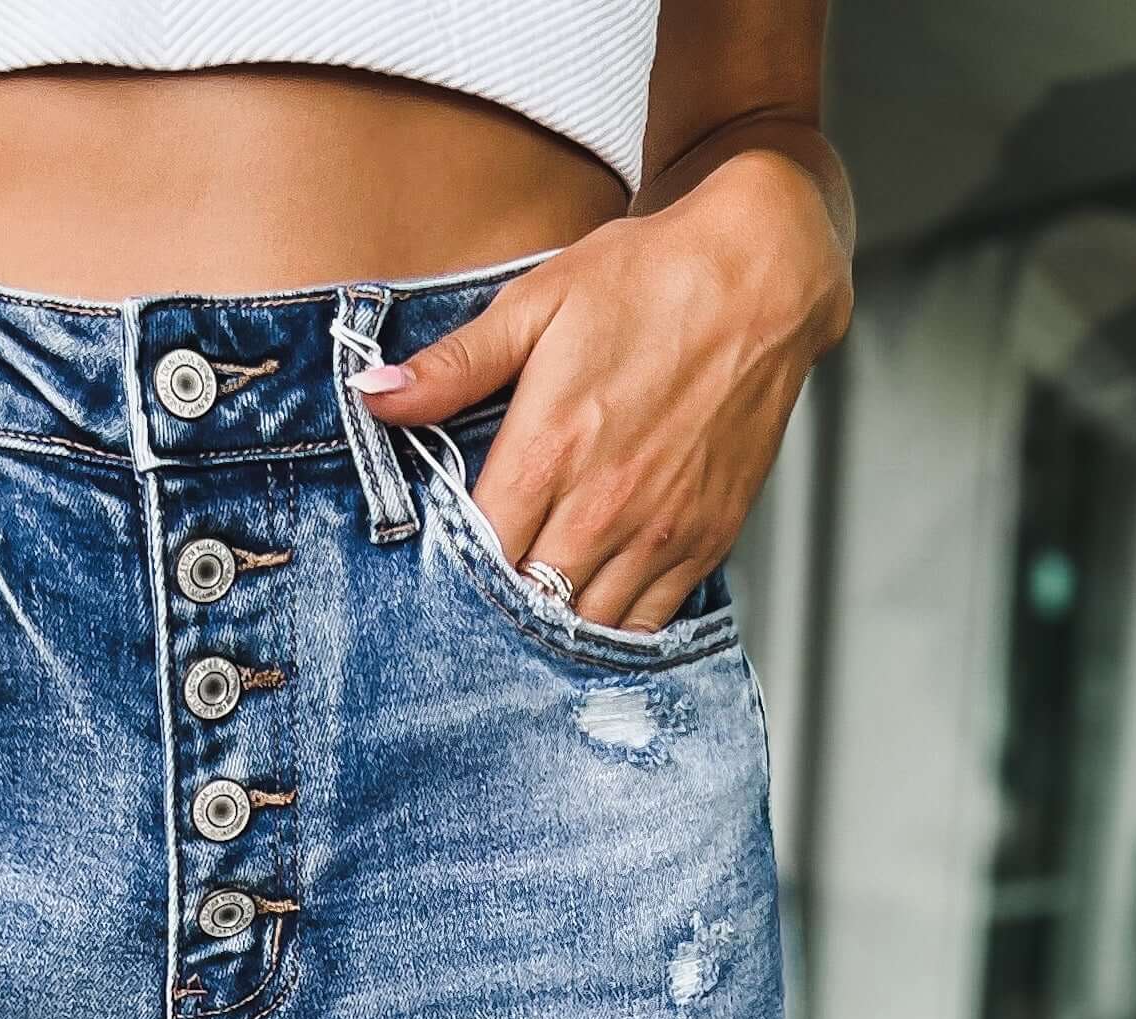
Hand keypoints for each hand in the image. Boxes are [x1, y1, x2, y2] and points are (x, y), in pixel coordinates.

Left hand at [356, 149, 852, 631]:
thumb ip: (454, 365)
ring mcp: (658, 530)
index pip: (479, 552)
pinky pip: (648, 622)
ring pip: (586, 623)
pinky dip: (617, 625)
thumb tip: (373, 392)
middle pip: (527, 600)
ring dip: (558, 620)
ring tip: (541, 601)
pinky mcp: (706, 540)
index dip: (459, 563)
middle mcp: (602, 506)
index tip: (451, 557)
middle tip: (492, 587)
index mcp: (548, 451)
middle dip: (504, 600)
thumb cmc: (647, 280)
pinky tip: (596, 603)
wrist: (761, 276)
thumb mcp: (537, 303)